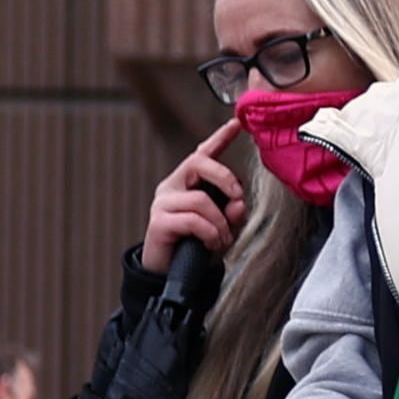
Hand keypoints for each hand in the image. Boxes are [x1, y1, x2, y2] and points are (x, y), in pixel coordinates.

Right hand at [143, 119, 244, 267]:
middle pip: (198, 163)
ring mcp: (163, 202)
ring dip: (220, 223)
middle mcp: (173, 187)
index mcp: (188, 183)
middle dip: (225, 178)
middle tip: (238, 198)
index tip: (236, 124)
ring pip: (201, 199)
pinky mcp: (159, 221)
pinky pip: (193, 220)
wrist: (172, 274)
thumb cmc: (197, 246)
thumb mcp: (223, 228)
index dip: (219, 138)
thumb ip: (233, 213)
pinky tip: (210, 243)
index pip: (202, 154)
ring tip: (221, 239)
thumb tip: (239, 203)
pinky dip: (210, 233)